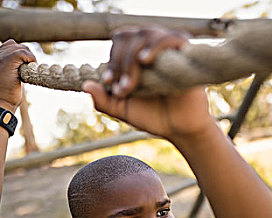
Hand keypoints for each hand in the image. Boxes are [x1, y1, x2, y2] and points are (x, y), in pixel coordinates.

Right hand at [0, 40, 36, 112]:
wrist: (1, 102)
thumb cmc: (7, 93)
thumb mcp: (8, 75)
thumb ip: (12, 65)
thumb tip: (27, 61)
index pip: (11, 45)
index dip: (22, 54)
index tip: (25, 66)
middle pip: (19, 46)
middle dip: (27, 56)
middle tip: (27, 70)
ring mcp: (1, 56)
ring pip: (22, 48)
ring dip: (29, 58)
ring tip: (26, 72)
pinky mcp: (8, 60)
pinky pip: (24, 53)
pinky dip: (31, 59)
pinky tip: (29, 69)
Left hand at [83, 27, 212, 141]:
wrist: (178, 129)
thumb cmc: (153, 116)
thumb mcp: (123, 109)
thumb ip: (103, 100)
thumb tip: (85, 85)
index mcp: (136, 56)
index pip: (120, 42)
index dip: (112, 60)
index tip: (109, 83)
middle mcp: (152, 48)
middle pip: (129, 36)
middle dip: (120, 62)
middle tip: (123, 89)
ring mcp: (169, 49)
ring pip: (146, 34)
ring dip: (132, 58)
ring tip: (132, 83)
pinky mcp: (186, 53)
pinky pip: (171, 37)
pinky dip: (155, 45)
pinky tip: (144, 60)